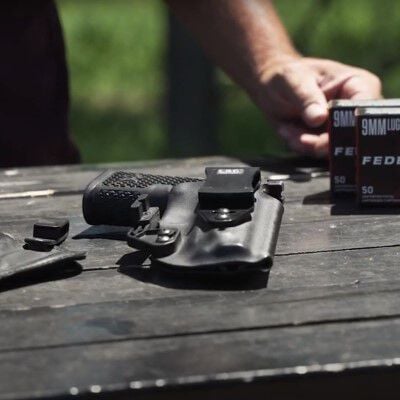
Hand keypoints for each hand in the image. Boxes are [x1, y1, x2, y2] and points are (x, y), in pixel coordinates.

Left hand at [255, 57, 381, 156]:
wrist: (270, 88)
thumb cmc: (286, 76)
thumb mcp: (293, 80)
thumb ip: (307, 98)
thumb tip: (319, 118)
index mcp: (358, 85)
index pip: (367, 111)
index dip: (351, 127)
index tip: (327, 135)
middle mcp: (354, 109)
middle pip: (354, 137)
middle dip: (324, 143)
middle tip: (301, 139)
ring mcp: (342, 127)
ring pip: (335, 150)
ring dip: (308, 146)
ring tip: (288, 130)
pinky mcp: (327, 141)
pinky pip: (318, 154)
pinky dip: (300, 148)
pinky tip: (288, 132)